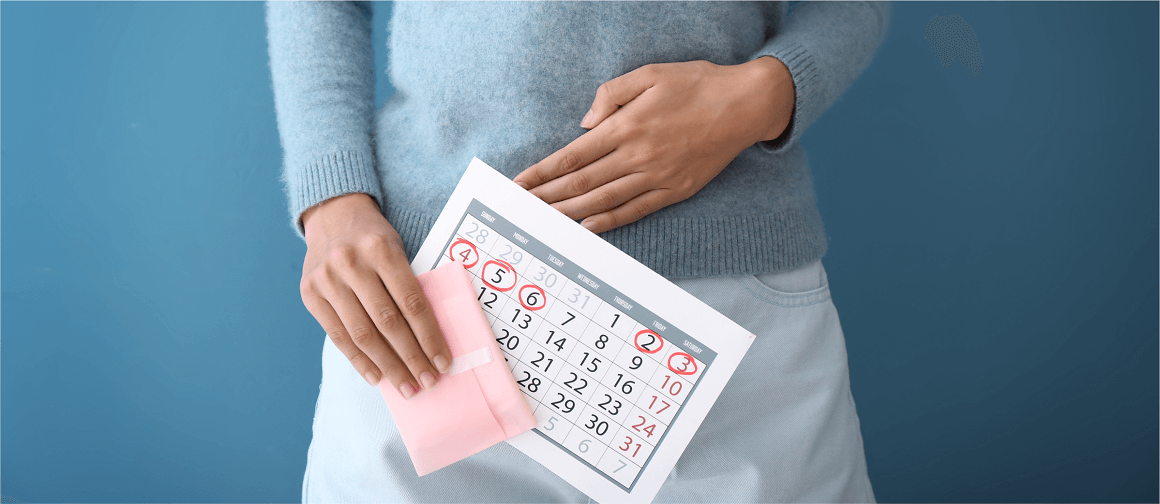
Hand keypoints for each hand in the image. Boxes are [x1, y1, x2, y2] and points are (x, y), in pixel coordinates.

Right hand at [298, 193, 450, 398]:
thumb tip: (428, 340)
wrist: (332, 214)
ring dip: (388, 366)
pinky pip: (337, 336)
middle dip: (411, 358)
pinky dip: (359, 360)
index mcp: (382, 250)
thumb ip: (409, 286)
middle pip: (388, 323)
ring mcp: (327, 280)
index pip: (412, 303)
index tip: (443, 362)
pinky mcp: (310, 293)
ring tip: (406, 385)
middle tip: (428, 382)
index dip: (429, 337)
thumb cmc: (374, 238)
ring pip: (362, 334)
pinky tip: (376, 377)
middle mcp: (351, 264)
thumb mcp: (397, 248)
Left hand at [513, 57, 794, 232]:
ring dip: (570, 213)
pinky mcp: (675, 190)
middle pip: (582, 183)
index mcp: (628, 125)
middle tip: (522, 209)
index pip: (573, 155)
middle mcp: (638, 155)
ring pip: (604, 201)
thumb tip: (586, 124)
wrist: (746, 105)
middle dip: (548, 197)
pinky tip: (588, 227)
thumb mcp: (650, 73)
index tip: (521, 183)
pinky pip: (635, 210)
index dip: (544, 172)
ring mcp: (657, 176)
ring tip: (545, 222)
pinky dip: (609, 222)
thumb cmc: (697, 84)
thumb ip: (611, 94)